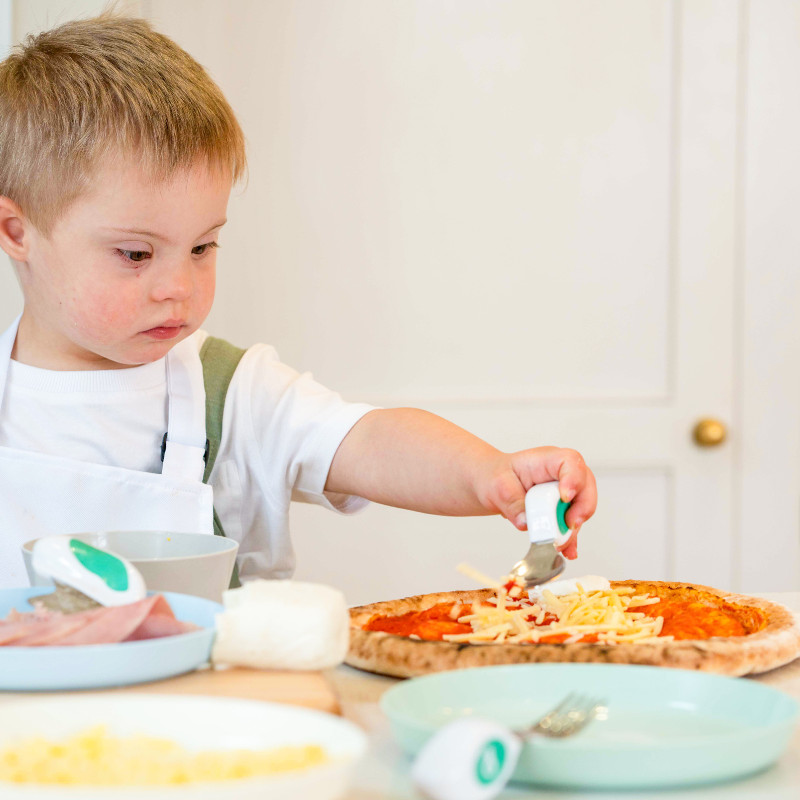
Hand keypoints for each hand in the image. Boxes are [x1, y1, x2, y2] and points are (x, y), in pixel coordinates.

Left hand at [473, 447, 596, 559]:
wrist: (491, 485)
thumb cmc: (496, 477)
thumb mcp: (498, 486)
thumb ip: (512, 503)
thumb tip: (526, 522)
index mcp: (546, 461)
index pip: (570, 462)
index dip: (574, 479)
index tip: (565, 497)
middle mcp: (560, 475)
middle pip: (585, 487)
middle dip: (581, 508)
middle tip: (569, 525)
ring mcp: (564, 493)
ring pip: (580, 509)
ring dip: (572, 529)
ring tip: (558, 545)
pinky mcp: (561, 511)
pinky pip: (570, 525)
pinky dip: (569, 539)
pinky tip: (567, 551)